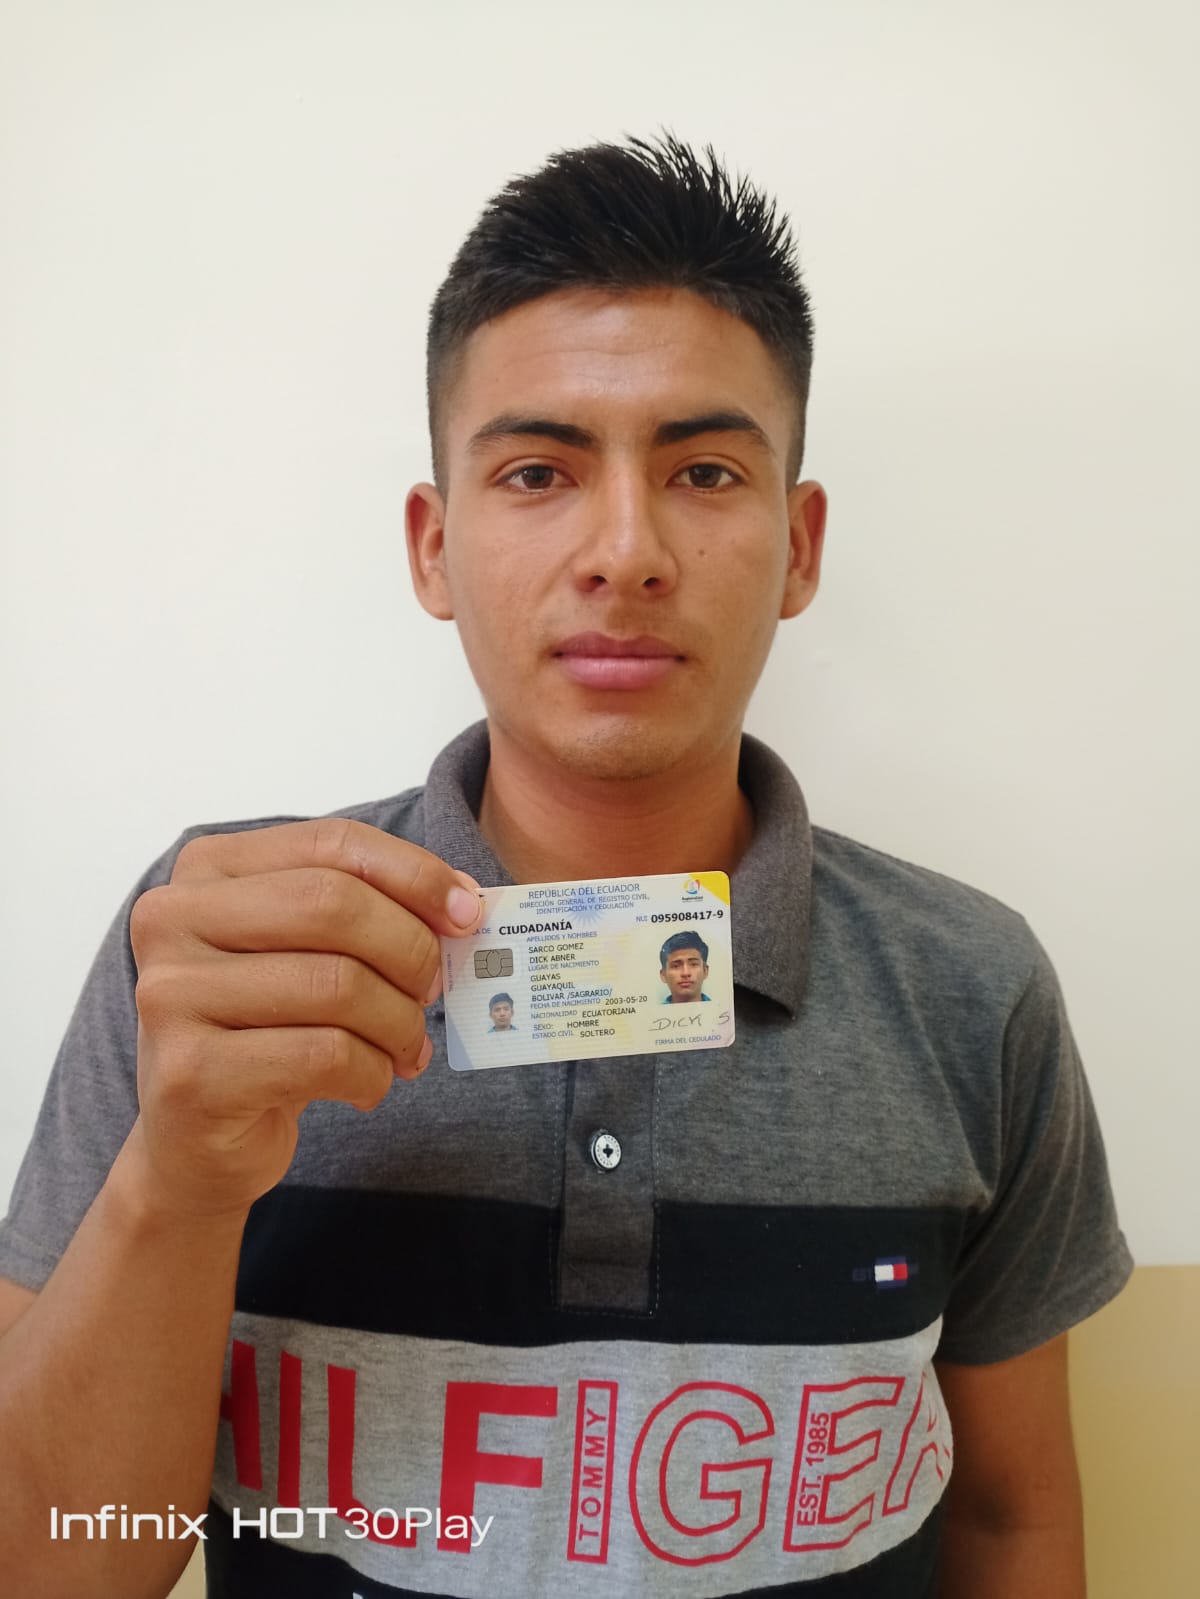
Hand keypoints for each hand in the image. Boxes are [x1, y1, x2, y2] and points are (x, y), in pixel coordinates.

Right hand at [125, 817, 482, 1219]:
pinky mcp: (190, 1073)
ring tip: (404, 1048)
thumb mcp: (312, 954)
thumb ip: (372, 911)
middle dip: (410, 950)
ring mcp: (170, 996)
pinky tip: (368, 1085)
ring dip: (398, 1023)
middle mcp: (171, 920)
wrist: (196, 1141)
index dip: (414, 875)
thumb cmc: (266, 1032)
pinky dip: (372, 1073)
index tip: (466, 913)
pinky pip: (325, 1056)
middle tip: (434, 990)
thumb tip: (463, 901)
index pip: (333, 845)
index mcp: (207, 870)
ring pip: (337, 984)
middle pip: (333, 905)